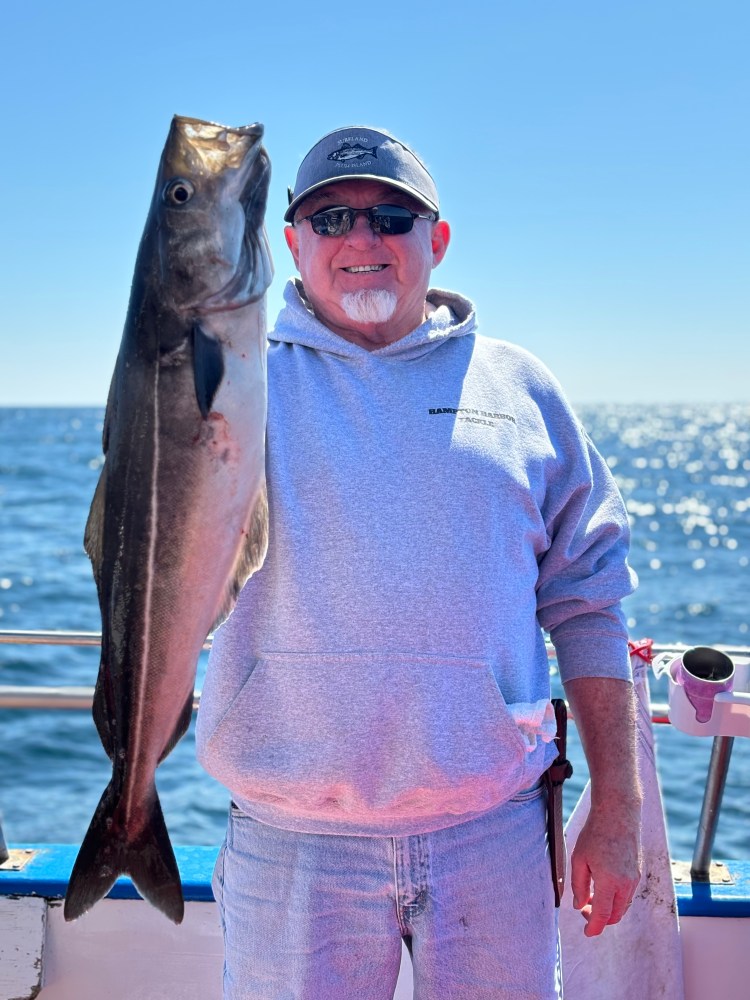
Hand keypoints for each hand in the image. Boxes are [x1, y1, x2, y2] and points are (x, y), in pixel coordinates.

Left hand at [570, 800, 641, 936]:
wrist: (618, 813)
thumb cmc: (595, 834)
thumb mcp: (579, 858)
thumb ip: (578, 885)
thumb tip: (579, 905)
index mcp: (609, 881)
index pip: (602, 915)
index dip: (594, 927)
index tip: (587, 933)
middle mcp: (625, 884)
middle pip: (615, 915)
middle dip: (600, 919)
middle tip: (584, 910)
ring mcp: (634, 879)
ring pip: (622, 906)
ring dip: (608, 909)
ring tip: (590, 898)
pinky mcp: (637, 872)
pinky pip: (627, 895)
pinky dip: (616, 899)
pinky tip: (602, 888)